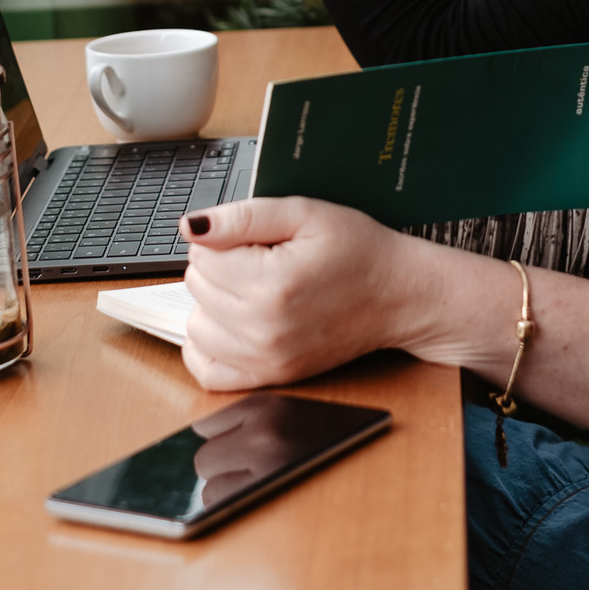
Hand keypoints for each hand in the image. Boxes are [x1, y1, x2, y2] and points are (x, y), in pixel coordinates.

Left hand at [180, 196, 408, 391]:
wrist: (397, 294)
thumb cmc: (357, 250)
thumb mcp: (305, 213)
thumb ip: (243, 217)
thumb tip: (191, 226)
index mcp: (270, 283)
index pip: (201, 254)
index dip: (224, 236)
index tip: (256, 237)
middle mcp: (263, 328)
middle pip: (196, 286)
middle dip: (219, 265)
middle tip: (261, 259)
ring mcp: (265, 359)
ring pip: (195, 325)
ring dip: (212, 303)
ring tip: (252, 287)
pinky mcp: (270, 377)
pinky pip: (207, 370)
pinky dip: (209, 345)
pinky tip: (232, 323)